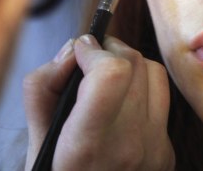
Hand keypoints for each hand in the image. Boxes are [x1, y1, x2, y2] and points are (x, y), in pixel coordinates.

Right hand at [23, 35, 174, 170]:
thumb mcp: (35, 146)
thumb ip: (44, 90)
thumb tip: (74, 50)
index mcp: (89, 148)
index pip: (112, 74)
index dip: (95, 50)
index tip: (80, 49)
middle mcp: (130, 148)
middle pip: (135, 65)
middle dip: (110, 51)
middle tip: (90, 55)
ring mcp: (155, 151)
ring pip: (155, 75)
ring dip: (130, 65)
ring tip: (106, 73)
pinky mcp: (167, 153)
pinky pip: (162, 102)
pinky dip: (141, 92)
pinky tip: (120, 105)